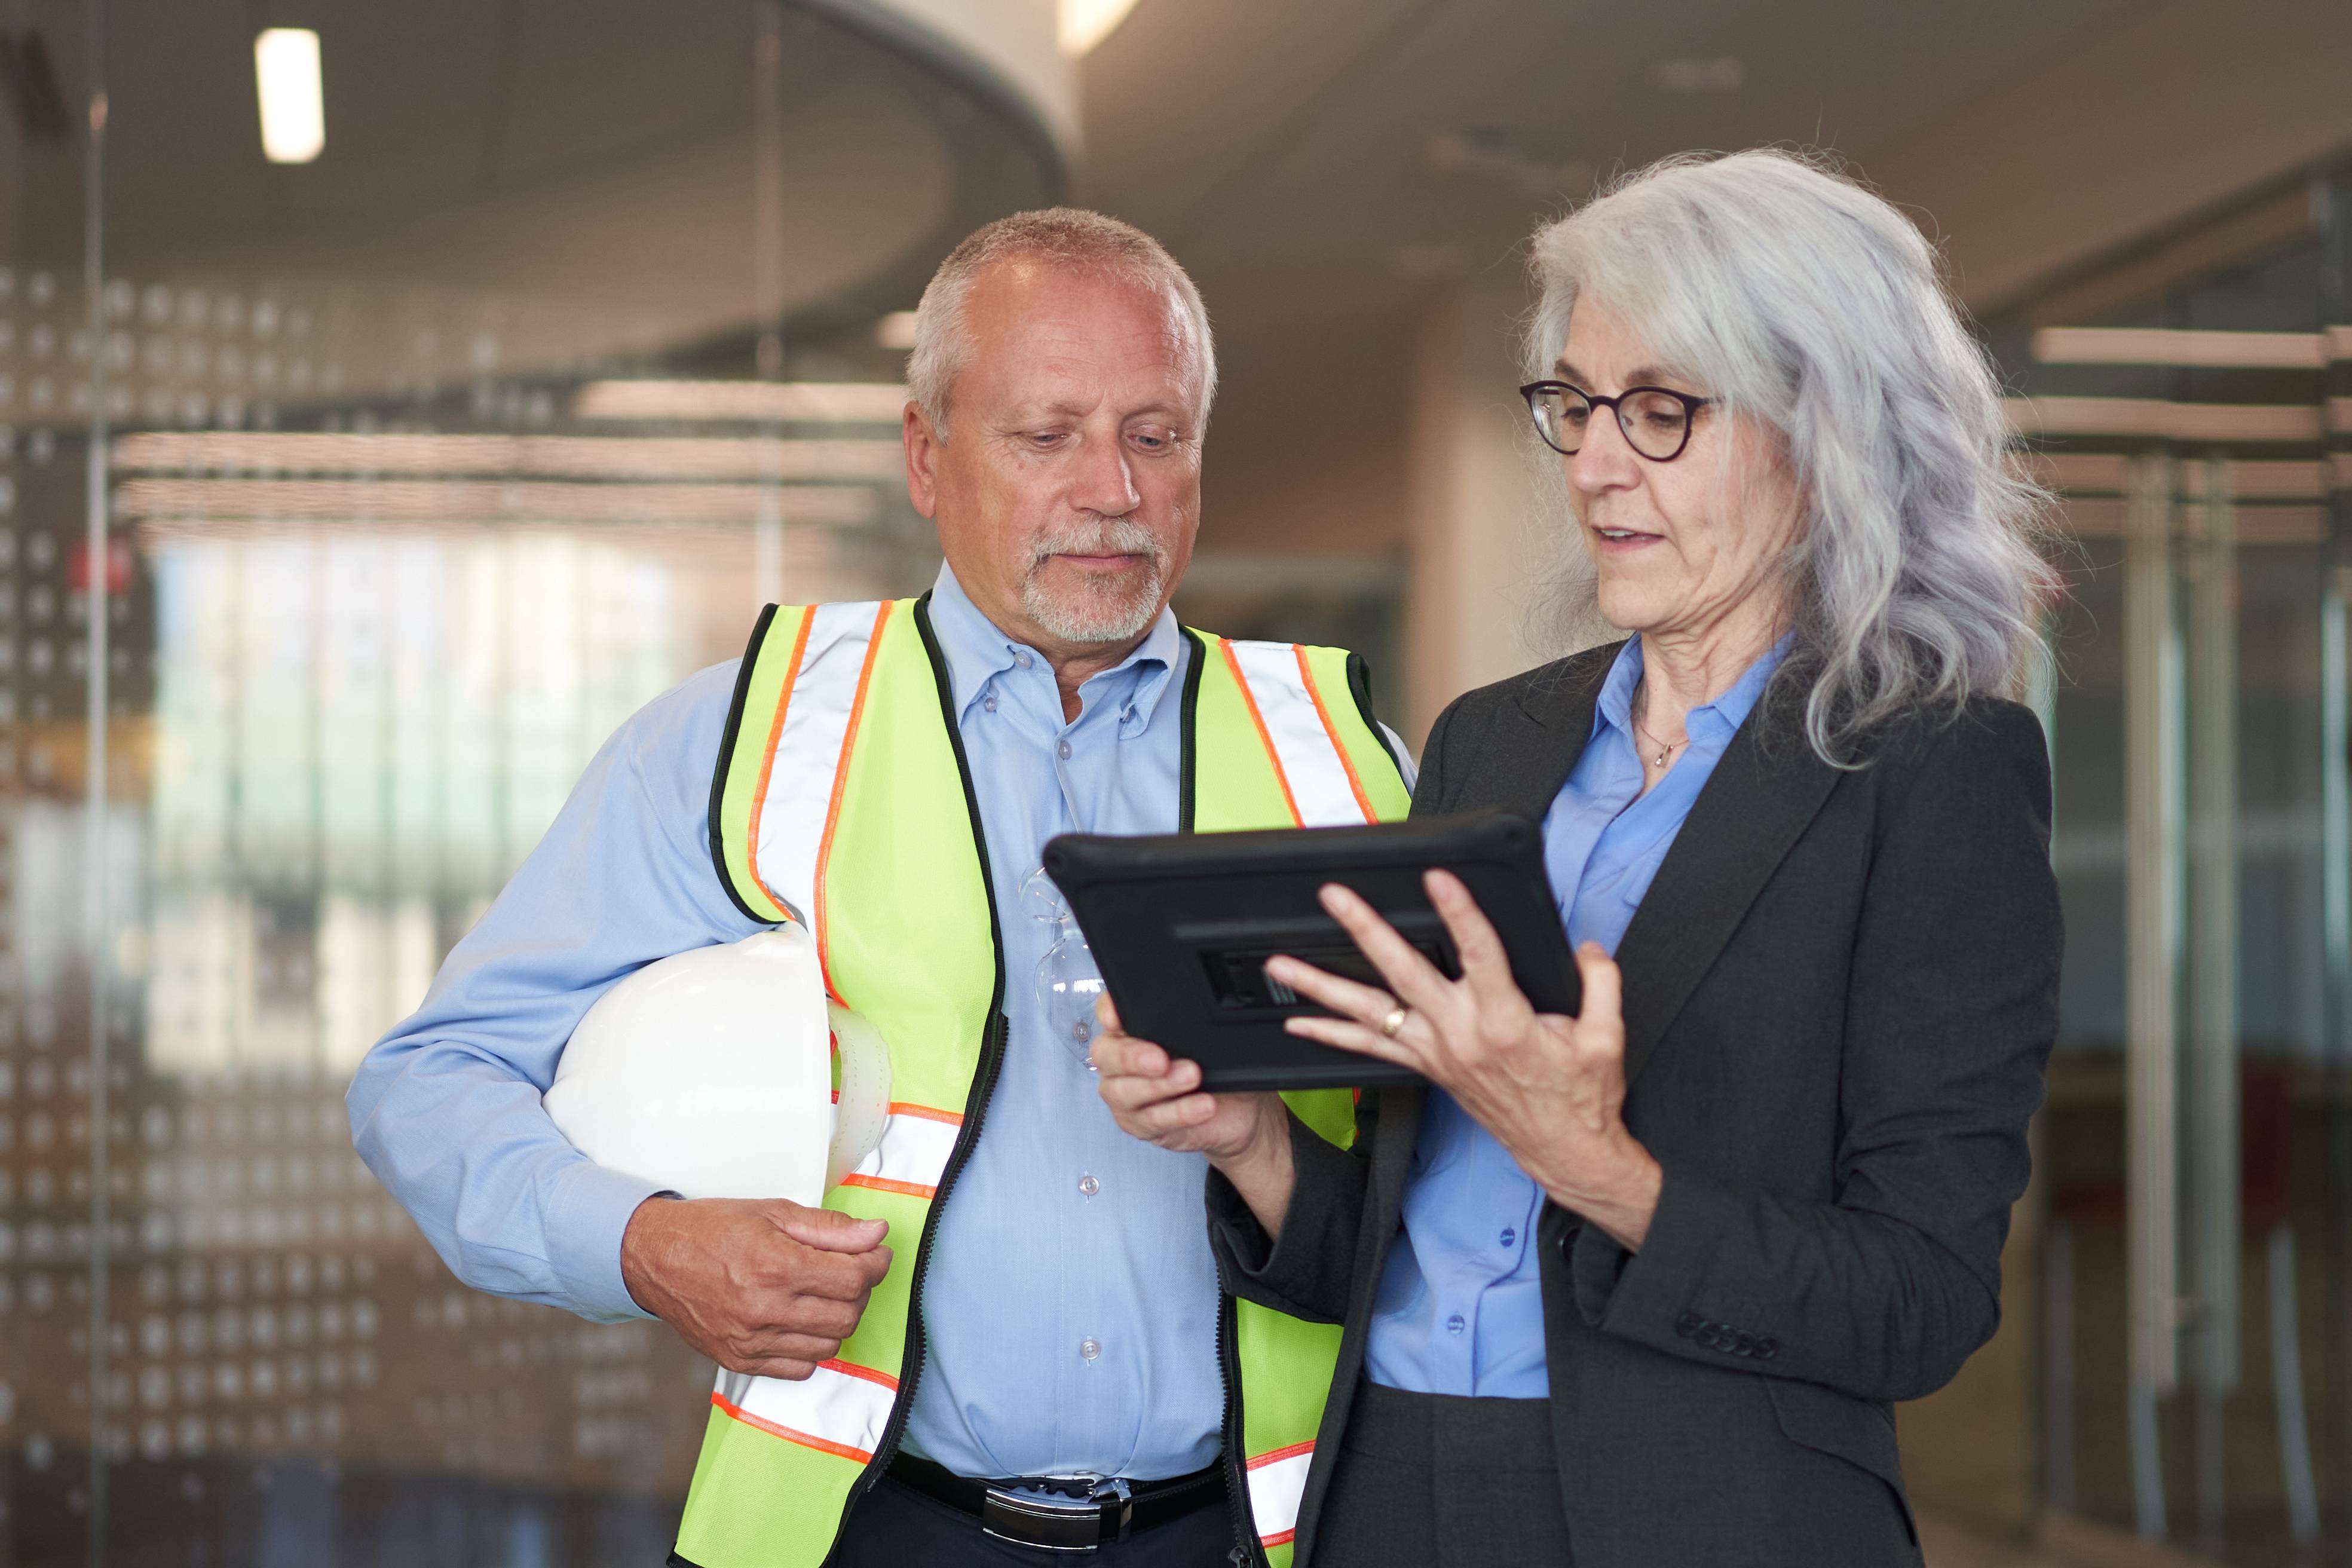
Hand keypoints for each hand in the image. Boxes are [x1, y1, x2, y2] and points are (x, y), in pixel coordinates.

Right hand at [620, 1196, 892, 1378]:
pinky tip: (801, 1321)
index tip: (876, 1255)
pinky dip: (811, 1348)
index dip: (876, 1265)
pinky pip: (799, 1369)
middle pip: (847, 1314)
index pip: (854, 1279)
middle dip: (860, 1291)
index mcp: (776, 1265)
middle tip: (851, 1271)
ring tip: (823, 1295)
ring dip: (838, 1319)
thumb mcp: (774, 1213)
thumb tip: (876, 1234)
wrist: (655, 1258)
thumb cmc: (713, 1230)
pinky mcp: (739, 1360)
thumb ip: (830, 1228)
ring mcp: (751, 1340)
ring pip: (829, 1345)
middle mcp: (765, 1308)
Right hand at [1092, 993, 1297, 1236]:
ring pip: (1124, 1093)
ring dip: (1159, 1087)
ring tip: (1192, 1077)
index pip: (1107, 1014)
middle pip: (1108, 1056)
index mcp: (1133, 1030)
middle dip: (1136, 1056)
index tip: (1122, 1011)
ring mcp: (1126, 1098)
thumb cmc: (1224, 1069)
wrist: (1241, 1112)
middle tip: (1164, 1055)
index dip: (1110, 1012)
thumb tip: (1204, 999)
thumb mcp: (1212, 1040)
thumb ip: (1194, 1023)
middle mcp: (1121, 1064)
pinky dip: (1177, 1115)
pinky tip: (1200, 1105)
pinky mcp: (1142, 1128)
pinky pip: (1152, 1123)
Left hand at [1267, 871, 1661, 1249]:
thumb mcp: (1606, 1037)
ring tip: (1280, 964)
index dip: (1458, 912)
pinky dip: (1329, 1034)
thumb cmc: (1581, 1097)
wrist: (1563, 1151)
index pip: (1479, 954)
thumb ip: (1600, 982)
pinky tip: (1297, 1021)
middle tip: (1335, 898)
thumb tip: (1587, 948)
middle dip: (1366, 930)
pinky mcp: (1427, 1068)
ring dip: (1321, 987)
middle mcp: (1461, 1036)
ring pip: (1370, 1012)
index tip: (1437, 877)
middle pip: (1404, 973)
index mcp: (1506, 1022)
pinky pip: (1369, 1049)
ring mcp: (1437, 1053)